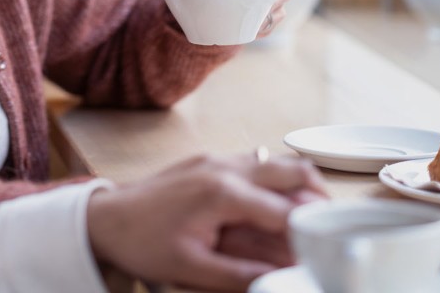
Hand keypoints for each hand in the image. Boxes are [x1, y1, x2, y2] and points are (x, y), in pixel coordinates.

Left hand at [85, 152, 326, 290]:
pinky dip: (274, 179)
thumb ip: (240, 276)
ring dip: (299, 184)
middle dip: (320, 196)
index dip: (313, 234)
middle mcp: (225, 168)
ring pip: (276, 161)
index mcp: (224, 194)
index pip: (287, 212)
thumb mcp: (192, 270)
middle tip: (334, 225)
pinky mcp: (207, 160)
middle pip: (293, 169)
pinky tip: (273, 206)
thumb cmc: (143, 242)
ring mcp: (216, 159)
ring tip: (310, 217)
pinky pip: (254, 162)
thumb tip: (281, 283)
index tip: (333, 251)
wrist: (105, 217)